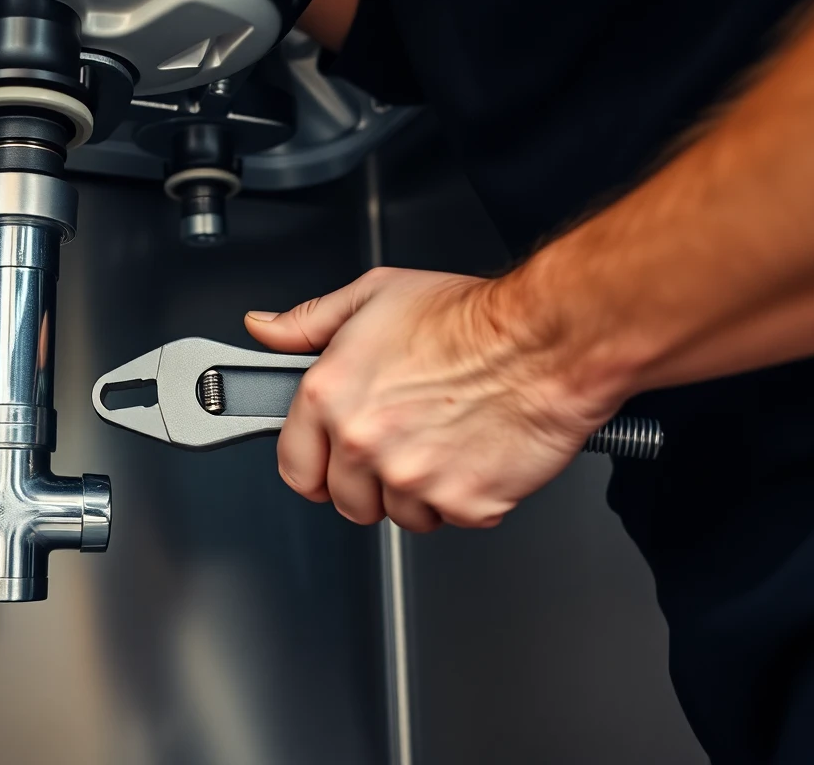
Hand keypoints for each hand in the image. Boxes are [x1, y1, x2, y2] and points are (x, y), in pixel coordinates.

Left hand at [244, 267, 619, 531]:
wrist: (547, 340)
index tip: (330, 461)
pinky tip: (474, 452)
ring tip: (444, 439)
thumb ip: (309, 322)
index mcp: (329, 396)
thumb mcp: (374, 296)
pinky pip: (451, 517)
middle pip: (345, 500)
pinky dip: (465, 495)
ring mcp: (411, 478)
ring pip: (399, 514)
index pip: (294, 466)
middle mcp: (362, 441)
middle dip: (369, 481)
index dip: (314, 465)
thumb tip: (266, 330)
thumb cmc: (470, 318)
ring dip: (418, 489)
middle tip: (403, 442)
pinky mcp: (462, 503)